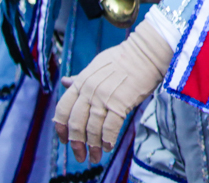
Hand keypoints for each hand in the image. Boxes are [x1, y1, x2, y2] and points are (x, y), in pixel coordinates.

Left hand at [53, 20, 171, 162]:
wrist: (147, 52)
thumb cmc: (124, 57)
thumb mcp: (96, 65)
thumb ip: (81, 78)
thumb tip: (65, 83)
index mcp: (81, 81)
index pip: (62, 110)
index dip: (61, 128)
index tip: (65, 140)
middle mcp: (89, 91)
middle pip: (76, 124)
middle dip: (77, 144)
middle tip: (80, 155)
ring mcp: (104, 98)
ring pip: (92, 129)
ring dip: (93, 146)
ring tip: (95, 156)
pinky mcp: (120, 103)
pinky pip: (110, 128)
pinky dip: (108, 140)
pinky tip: (108, 147)